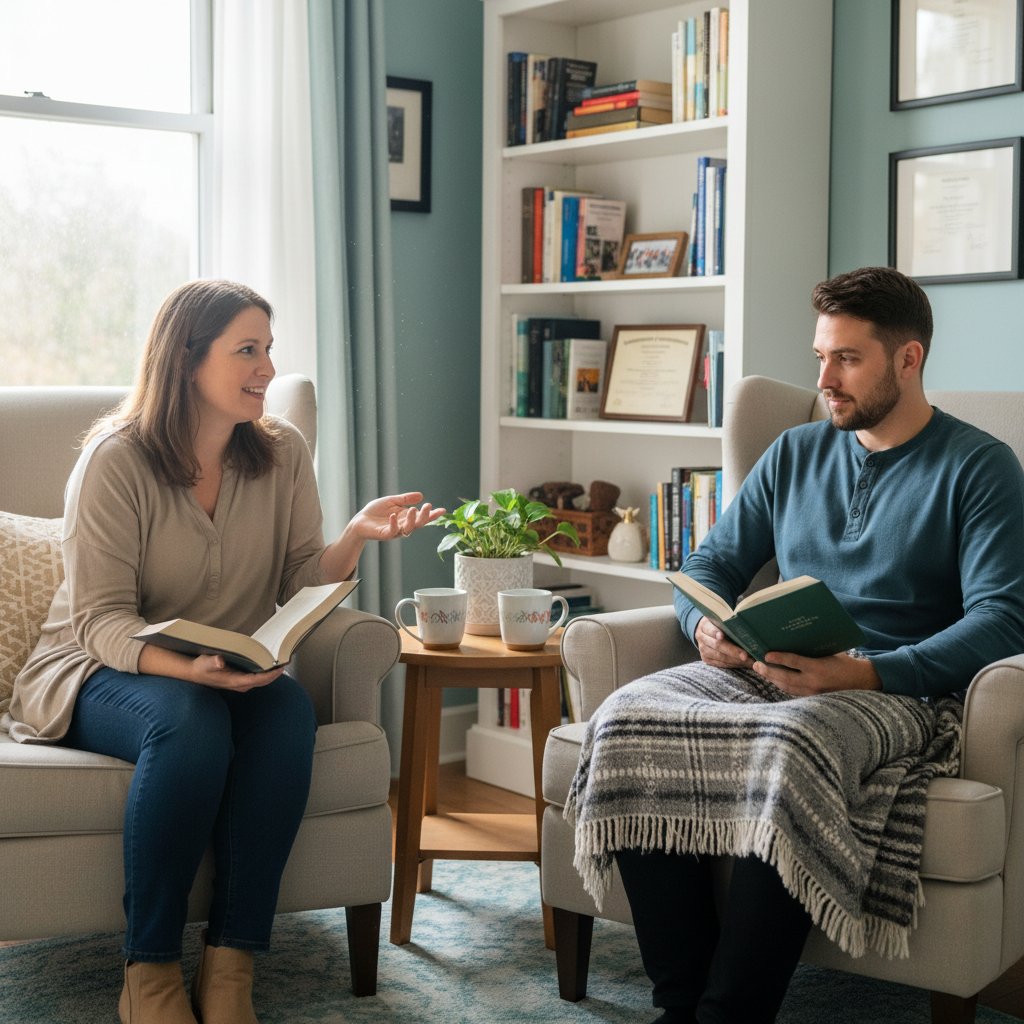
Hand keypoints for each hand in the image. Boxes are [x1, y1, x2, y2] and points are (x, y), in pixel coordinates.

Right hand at [190, 654, 284, 692]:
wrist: (193, 673)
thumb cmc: (201, 667)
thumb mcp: (205, 663)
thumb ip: (212, 662)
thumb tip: (220, 661)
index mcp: (234, 681)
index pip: (257, 679)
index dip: (270, 675)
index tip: (281, 668)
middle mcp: (239, 684)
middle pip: (262, 681)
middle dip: (275, 674)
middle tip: (286, 662)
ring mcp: (239, 683)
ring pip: (260, 681)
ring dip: (270, 674)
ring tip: (280, 663)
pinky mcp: (238, 680)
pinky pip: (255, 678)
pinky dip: (264, 673)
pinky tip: (268, 666)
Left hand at [349, 491, 445, 541]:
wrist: (360, 520)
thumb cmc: (376, 511)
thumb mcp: (392, 501)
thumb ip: (405, 499)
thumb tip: (421, 495)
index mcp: (407, 518)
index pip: (422, 517)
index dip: (432, 515)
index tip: (442, 510)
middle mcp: (403, 526)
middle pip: (418, 524)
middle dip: (424, 516)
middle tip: (428, 506)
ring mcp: (395, 531)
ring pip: (408, 529)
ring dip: (412, 520)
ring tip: (413, 509)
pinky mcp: (384, 534)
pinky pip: (392, 531)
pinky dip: (394, 524)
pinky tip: (394, 515)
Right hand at [695, 616, 751, 668]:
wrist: (707, 632)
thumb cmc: (719, 624)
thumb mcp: (721, 620)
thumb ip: (728, 624)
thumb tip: (745, 628)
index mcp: (704, 625)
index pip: (710, 629)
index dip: (716, 632)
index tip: (722, 636)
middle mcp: (701, 638)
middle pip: (716, 645)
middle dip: (732, 651)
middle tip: (745, 655)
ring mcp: (702, 649)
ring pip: (718, 656)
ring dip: (734, 660)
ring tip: (748, 662)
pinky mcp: (706, 659)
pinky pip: (719, 664)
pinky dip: (731, 664)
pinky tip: (741, 664)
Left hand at [752, 650, 881, 695]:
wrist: (862, 681)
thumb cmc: (845, 663)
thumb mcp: (829, 652)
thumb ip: (812, 651)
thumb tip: (791, 641)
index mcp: (818, 667)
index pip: (794, 662)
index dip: (778, 658)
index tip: (765, 654)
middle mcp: (814, 682)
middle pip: (785, 677)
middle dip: (768, 671)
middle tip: (756, 665)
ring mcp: (812, 692)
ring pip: (787, 687)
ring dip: (772, 679)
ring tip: (761, 671)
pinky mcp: (813, 698)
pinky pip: (793, 692)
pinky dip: (782, 685)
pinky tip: (774, 679)